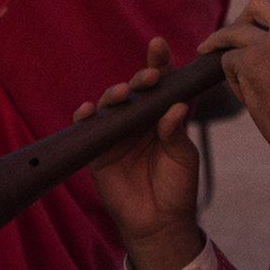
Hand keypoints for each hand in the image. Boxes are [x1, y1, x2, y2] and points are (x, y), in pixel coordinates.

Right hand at [75, 38, 203, 269]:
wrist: (161, 223)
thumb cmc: (177, 185)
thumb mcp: (183, 156)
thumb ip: (175, 131)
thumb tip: (174, 106)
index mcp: (162, 115)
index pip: (160, 84)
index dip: (158, 64)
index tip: (158, 46)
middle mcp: (138, 120)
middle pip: (135, 91)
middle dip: (140, 80)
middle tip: (150, 78)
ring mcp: (117, 134)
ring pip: (110, 105)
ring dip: (115, 95)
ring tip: (124, 95)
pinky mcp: (98, 152)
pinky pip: (88, 130)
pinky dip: (86, 118)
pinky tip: (88, 111)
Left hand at [200, 0, 269, 181]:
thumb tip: (266, 39)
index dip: (269, 15)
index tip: (259, 28)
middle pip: (259, 3)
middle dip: (242, 17)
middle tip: (232, 36)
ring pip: (235, 29)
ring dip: (220, 41)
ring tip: (208, 51)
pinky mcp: (251, 59)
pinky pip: (227, 59)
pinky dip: (232, 78)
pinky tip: (246, 96)